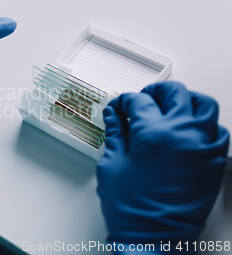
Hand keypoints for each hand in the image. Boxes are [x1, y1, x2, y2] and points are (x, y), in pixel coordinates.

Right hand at [97, 82, 228, 249]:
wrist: (155, 239)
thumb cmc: (132, 208)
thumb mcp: (113, 165)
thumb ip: (115, 133)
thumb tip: (114, 114)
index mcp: (152, 133)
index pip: (139, 101)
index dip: (125, 101)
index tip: (119, 106)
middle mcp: (183, 134)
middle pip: (175, 93)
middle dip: (156, 91)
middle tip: (144, 99)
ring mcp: (203, 147)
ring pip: (204, 105)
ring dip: (186, 100)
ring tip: (171, 106)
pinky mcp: (216, 161)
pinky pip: (218, 131)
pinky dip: (205, 124)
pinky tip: (189, 129)